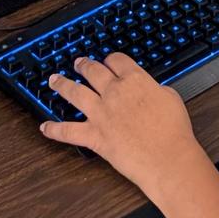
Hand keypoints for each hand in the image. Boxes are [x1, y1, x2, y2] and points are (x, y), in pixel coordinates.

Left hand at [44, 54, 206, 198]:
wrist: (167, 158)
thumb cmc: (174, 131)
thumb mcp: (171, 97)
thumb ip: (154, 89)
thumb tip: (149, 89)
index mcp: (135, 80)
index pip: (116, 60)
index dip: (111, 59)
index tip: (109, 61)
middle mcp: (114, 92)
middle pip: (93, 71)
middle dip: (84, 65)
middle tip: (79, 63)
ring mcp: (101, 113)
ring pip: (74, 92)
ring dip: (62, 84)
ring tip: (55, 80)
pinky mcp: (94, 135)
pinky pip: (67, 131)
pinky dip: (54, 129)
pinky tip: (44, 127)